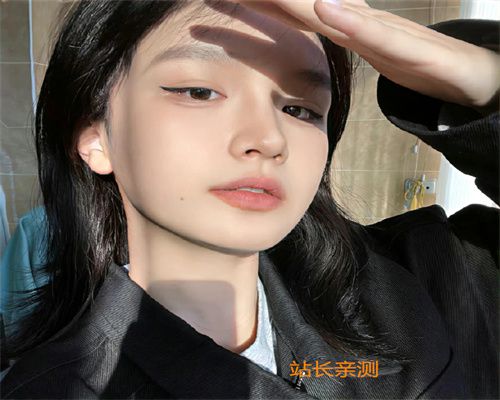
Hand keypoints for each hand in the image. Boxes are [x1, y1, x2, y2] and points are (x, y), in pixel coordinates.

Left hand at [230, 0, 499, 110]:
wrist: (468, 75)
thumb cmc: (417, 63)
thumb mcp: (368, 54)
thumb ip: (341, 43)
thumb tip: (311, 37)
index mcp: (346, 27)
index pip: (295, 13)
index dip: (262, 5)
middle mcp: (360, 22)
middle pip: (305, 5)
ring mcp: (384, 31)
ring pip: (334, 10)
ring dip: (299, 0)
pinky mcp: (409, 47)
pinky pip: (377, 34)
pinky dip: (352, 22)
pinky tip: (329, 9)